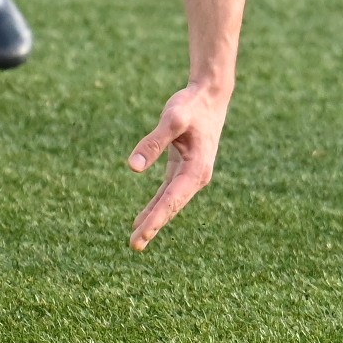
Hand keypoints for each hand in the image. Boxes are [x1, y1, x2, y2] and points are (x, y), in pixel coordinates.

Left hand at [128, 82, 229, 247]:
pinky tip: (144, 218)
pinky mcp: (183, 168)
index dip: (155, 219)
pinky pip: (168, 193)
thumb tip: (132, 167)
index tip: (140, 235)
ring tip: (136, 239)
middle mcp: (196, 177)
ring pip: (169, 202)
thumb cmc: (192, 105)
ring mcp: (190, 174)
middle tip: (134, 246)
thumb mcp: (172, 120)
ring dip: (153, 219)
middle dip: (153, 226)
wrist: (210, 96)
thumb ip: (153, 143)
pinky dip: (156, 205)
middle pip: (171, 207)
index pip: (171, 199)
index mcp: (197, 170)